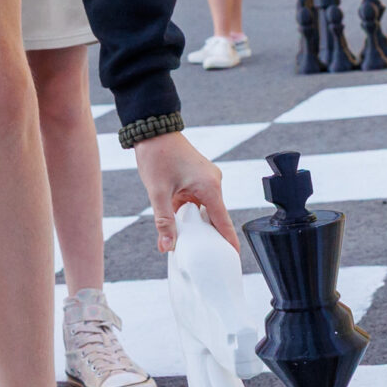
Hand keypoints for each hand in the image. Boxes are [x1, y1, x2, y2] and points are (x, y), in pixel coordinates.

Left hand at [134, 132, 240, 251]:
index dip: (229, 241)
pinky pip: (197, 200)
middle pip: (214, 217)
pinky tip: (179, 224)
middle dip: (208, 236)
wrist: (153, 129)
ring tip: (187, 243)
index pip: (223, 222)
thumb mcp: (158, 192)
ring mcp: (206, 179)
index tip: (234, 258)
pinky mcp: (197, 177)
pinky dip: (189, 212)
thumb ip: (164, 221)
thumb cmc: (157, 155)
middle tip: (203, 257)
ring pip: (204, 209)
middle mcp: (213, 183)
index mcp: (210, 187)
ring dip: (195, 223)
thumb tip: (166, 247)